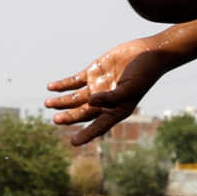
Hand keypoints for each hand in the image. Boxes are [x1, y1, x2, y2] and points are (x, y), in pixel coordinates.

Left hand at [45, 38, 173, 146]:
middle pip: (82, 113)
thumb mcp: (129, 89)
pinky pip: (74, 81)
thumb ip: (110, 97)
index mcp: (116, 110)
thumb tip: (90, 101)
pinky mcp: (93, 73)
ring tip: (48, 103)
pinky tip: (51, 87)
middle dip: (69, 117)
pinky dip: (62, 85)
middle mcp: (104, 101)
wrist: (148, 53)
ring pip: (74, 98)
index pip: (98, 126)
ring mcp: (97, 87)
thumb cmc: (144, 74)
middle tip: (56, 120)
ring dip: (61, 102)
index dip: (86, 135)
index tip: (73, 142)